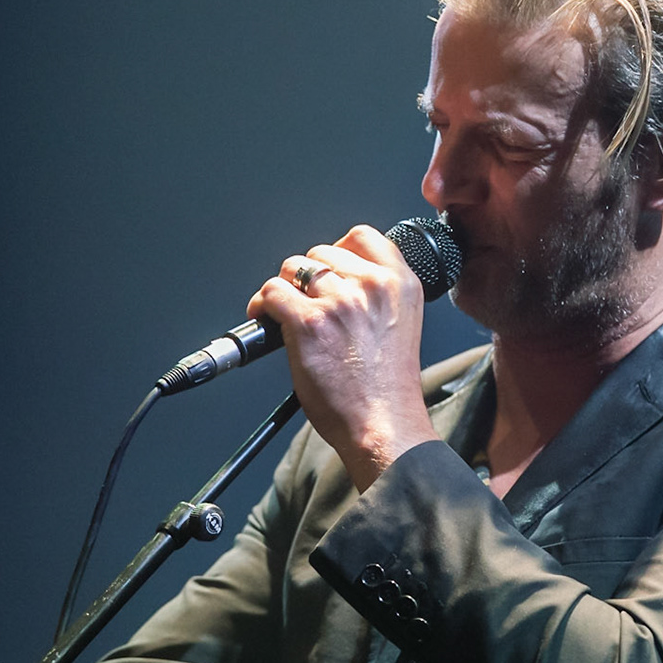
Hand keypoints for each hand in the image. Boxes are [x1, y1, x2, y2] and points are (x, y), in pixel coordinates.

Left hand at [247, 225, 440, 490]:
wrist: (384, 425)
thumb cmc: (389, 389)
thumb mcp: (401, 325)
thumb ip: (377, 296)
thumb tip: (336, 280)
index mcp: (400, 284)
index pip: (361, 236)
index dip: (337, 250)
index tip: (326, 269)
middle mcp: (372, 285)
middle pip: (321, 252)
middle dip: (307, 276)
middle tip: (304, 302)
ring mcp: (339, 301)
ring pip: (293, 269)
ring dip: (284, 289)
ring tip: (283, 312)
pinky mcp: (308, 322)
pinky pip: (272, 293)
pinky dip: (262, 305)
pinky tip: (266, 319)